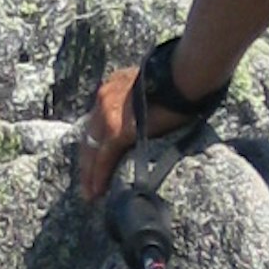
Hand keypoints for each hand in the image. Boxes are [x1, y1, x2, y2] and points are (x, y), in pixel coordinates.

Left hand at [75, 45, 207, 209]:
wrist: (183, 75)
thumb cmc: (177, 79)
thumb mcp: (150, 86)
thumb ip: (142, 101)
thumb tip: (150, 113)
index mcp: (113, 87)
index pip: (97, 119)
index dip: (95, 141)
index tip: (94, 157)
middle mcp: (105, 98)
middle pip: (89, 135)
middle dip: (86, 161)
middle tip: (85, 183)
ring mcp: (109, 113)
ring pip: (92, 149)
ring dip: (89, 173)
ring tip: (90, 193)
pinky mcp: (118, 129)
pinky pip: (104, 157)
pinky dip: (99, 175)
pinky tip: (97, 190)